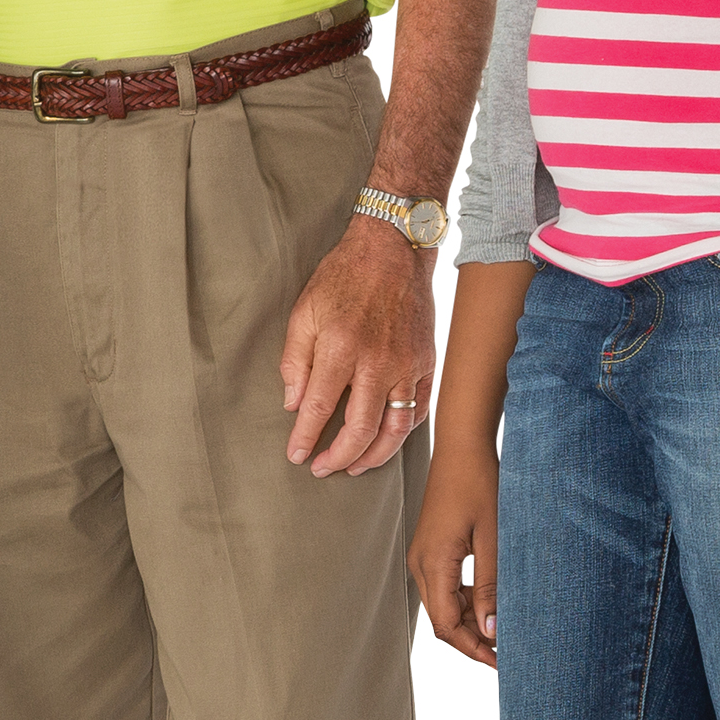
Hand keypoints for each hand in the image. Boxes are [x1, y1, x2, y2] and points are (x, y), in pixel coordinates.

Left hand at [277, 220, 433, 476]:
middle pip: (360, 429)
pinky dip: (403, 432)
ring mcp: (407, 365)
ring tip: (355, 467)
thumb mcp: (304, 312)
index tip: (296, 456)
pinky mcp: (427, 362)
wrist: (392, 250)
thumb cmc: (343, 278)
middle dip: (339, 457)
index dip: (306, 437)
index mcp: (341, 349)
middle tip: (322, 468)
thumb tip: (293, 404)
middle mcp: (378, 362)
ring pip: (395, 428)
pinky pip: (419, 409)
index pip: (320, 408)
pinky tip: (385, 440)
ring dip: (374, 456)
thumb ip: (295, 362)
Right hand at [405, 442, 501, 665]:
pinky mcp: (430, 550)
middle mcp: (420, 564)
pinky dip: (466, 601)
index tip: (503, 663)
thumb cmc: (480, 485)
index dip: (474, 649)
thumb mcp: (493, 538)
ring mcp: (422, 557)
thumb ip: (491, 587)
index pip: (447, 626)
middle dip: (474, 641)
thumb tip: (492, 632)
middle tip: (510, 652)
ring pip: (444, 606)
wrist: (462, 448)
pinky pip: (444, 587)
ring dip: (471, 622)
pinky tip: (490, 600)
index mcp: (433, 564)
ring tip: (505, 627)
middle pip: (443, 621)